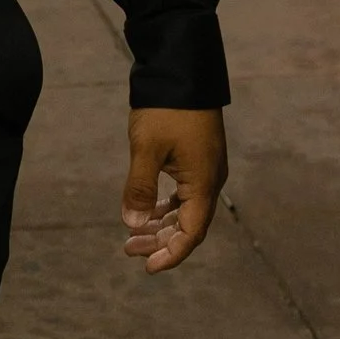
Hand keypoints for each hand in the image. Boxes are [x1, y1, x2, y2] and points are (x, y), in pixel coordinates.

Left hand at [122, 106, 227, 272]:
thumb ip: (140, 187)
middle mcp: (210, 180)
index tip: (148, 268)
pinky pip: (184, 193)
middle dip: (160, 241)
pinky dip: (166, 205)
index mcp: (203, 183)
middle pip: (189, 225)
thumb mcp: (147, 148)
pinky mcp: (197, 157)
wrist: (182, 70)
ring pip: (186, 209)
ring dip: (161, 224)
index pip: (191, 233)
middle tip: (129, 250)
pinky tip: (147, 209)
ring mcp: (205, 168)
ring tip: (132, 234)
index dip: (172, 254)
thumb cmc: (165, 109)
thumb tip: (133, 224)